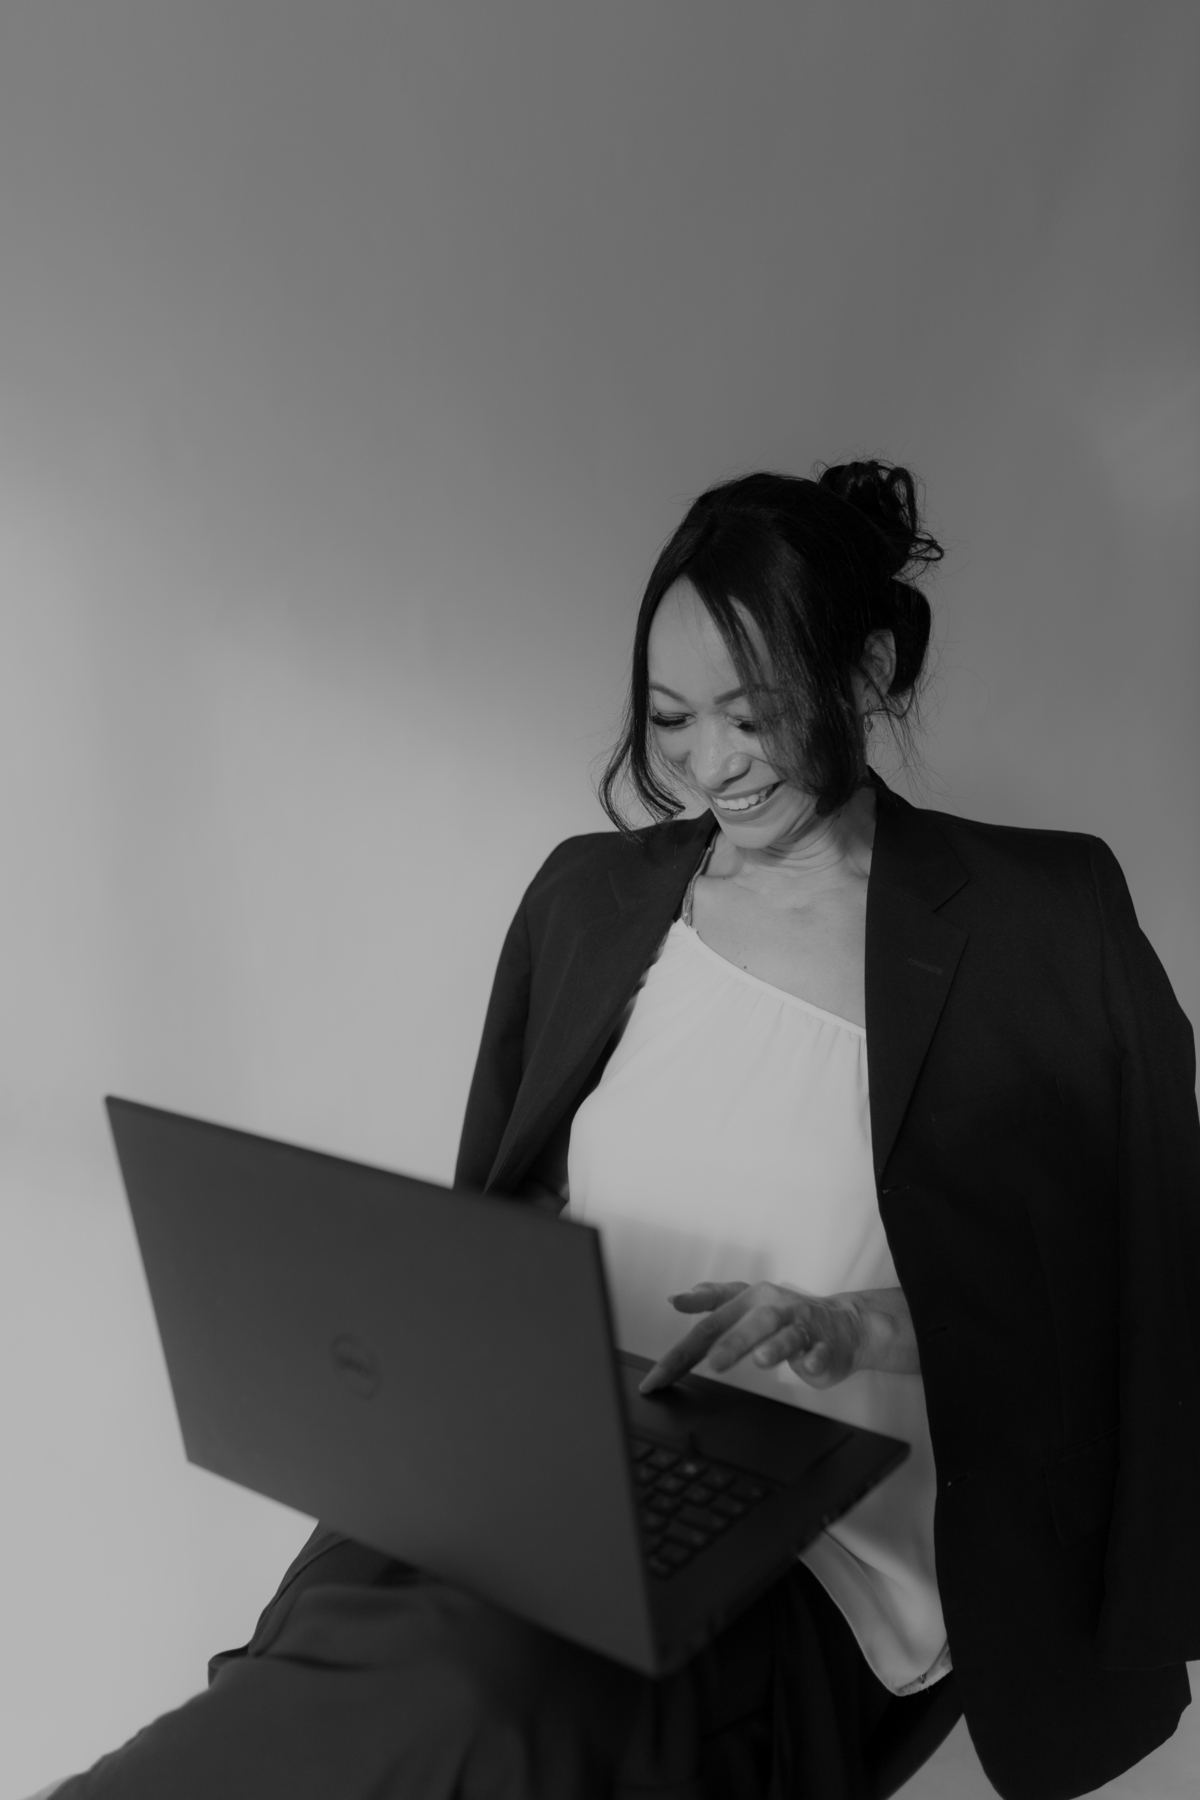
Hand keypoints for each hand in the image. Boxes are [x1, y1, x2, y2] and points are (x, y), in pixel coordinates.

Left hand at [638, 1280, 871, 1394]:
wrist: (844, 1326)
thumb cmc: (786, 1317)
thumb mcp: (747, 1305)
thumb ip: (711, 1303)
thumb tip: (674, 1299)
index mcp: (750, 1300)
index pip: (712, 1319)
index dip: (687, 1331)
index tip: (668, 1330)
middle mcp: (774, 1309)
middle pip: (750, 1325)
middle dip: (732, 1344)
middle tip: (713, 1363)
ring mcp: (802, 1327)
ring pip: (787, 1335)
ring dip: (775, 1347)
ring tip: (761, 1360)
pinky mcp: (827, 1347)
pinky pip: (821, 1353)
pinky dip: (816, 1359)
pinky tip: (810, 1366)